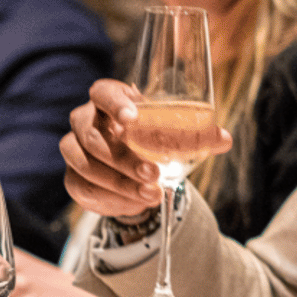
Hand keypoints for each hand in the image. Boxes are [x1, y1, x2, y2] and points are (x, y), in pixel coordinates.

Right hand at [62, 79, 230, 219]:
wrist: (132, 168)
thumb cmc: (150, 140)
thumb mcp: (175, 136)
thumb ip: (198, 137)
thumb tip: (223, 139)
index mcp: (109, 99)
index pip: (103, 93)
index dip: (115, 104)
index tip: (132, 118)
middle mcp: (85, 120)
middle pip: (92, 136)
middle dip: (124, 158)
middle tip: (153, 173)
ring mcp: (74, 149)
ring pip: (85, 165)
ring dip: (119, 183)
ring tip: (151, 194)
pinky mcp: (73, 177)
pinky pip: (84, 188)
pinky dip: (111, 199)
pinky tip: (134, 203)